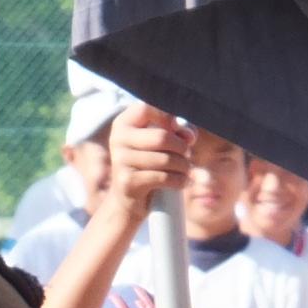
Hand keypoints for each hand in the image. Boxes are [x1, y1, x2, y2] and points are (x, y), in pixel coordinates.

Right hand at [107, 104, 191, 219]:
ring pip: (166, 159)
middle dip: (182, 148)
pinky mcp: (128, 181)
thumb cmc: (149, 165)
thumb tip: (189, 135)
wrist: (128, 199)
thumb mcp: (160, 144)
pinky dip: (179, 180)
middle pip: (162, 137)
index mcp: (124, 123)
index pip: (147, 108)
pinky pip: (163, 178)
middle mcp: (118, 139)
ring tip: (186, 170)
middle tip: (187, 155)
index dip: (168, 117)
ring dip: (184, 166)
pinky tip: (183, 181)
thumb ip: (177, 132)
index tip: (177, 130)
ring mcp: (120, 161)